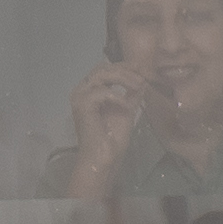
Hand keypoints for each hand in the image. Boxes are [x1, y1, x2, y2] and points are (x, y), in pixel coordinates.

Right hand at [61, 63, 144, 197]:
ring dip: (123, 79)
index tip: (141, 68)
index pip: (104, 69)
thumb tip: (142, 79)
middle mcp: (81, 91)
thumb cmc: (113, 138)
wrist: (104, 157)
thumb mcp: (126, 109)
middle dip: (124, 70)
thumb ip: (131, 93)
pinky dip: (118, 96)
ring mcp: (80, 97)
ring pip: (102, 75)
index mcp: (89, 91)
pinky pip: (102, 92)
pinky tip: (127, 106)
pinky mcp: (82, 105)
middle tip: (142, 77)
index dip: (123, 66)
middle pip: (102, 69)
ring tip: (138, 87)